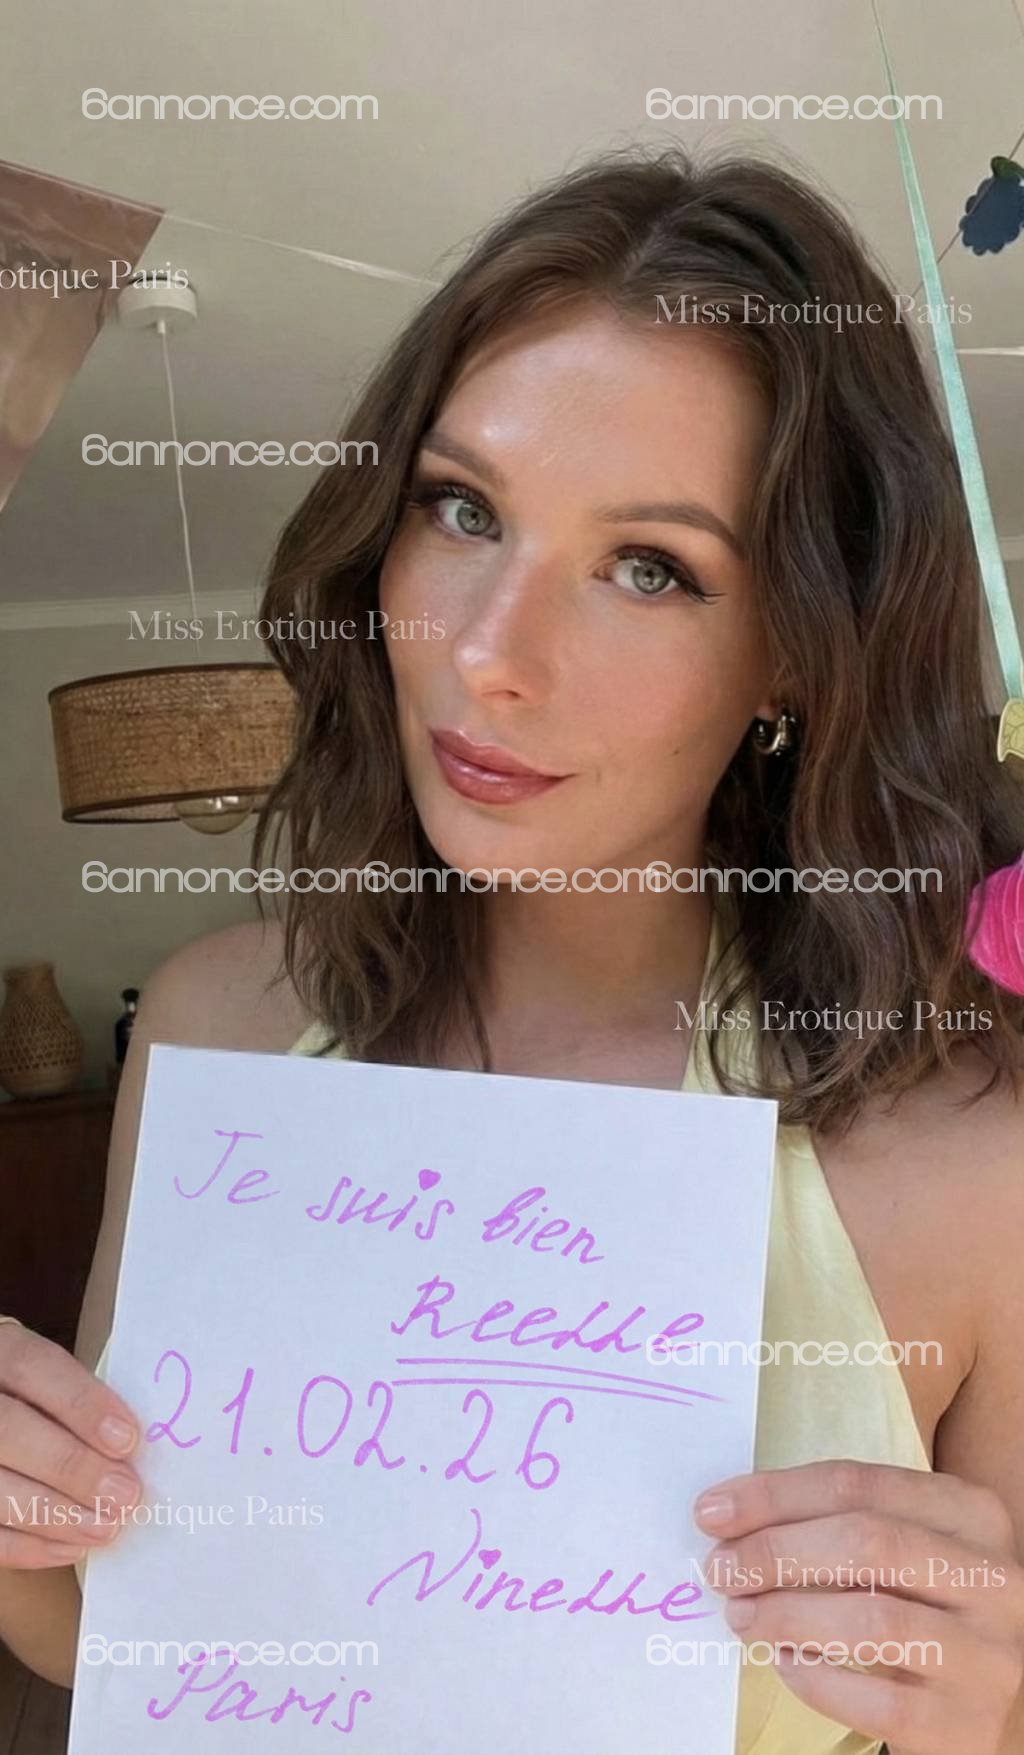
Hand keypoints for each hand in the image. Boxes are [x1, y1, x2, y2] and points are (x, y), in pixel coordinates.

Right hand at [0, 1322, 141, 1567]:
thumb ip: (76, 1398)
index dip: (81, 1403)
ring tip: (105, 1527)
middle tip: (124, 1494)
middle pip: (9, 1430)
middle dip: (72, 1467)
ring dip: (54, 1515)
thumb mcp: (46, 1373)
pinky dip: (27, 1546)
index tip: (127, 1439)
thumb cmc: (30, 1392)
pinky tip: (70, 1548)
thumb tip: (131, 1443)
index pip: (33, 1368)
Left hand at [693, 1460, 1023, 1754]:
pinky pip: (878, 1698)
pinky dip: (817, 1678)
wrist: (998, 1696)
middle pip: (867, 1543)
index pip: (859, 1484)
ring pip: (872, 1619)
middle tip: (720, 1568)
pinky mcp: (967, 1722)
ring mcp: (987, 1653)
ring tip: (740, 1615)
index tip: (713, 1510)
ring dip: (786, 1615)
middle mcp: (993, 1578)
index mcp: (971, 1513)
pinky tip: (785, 1662)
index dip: (775, 1495)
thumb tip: (728, 1517)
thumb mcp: (907, 1545)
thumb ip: (839, 1521)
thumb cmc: (928, 1602)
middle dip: (776, 1552)